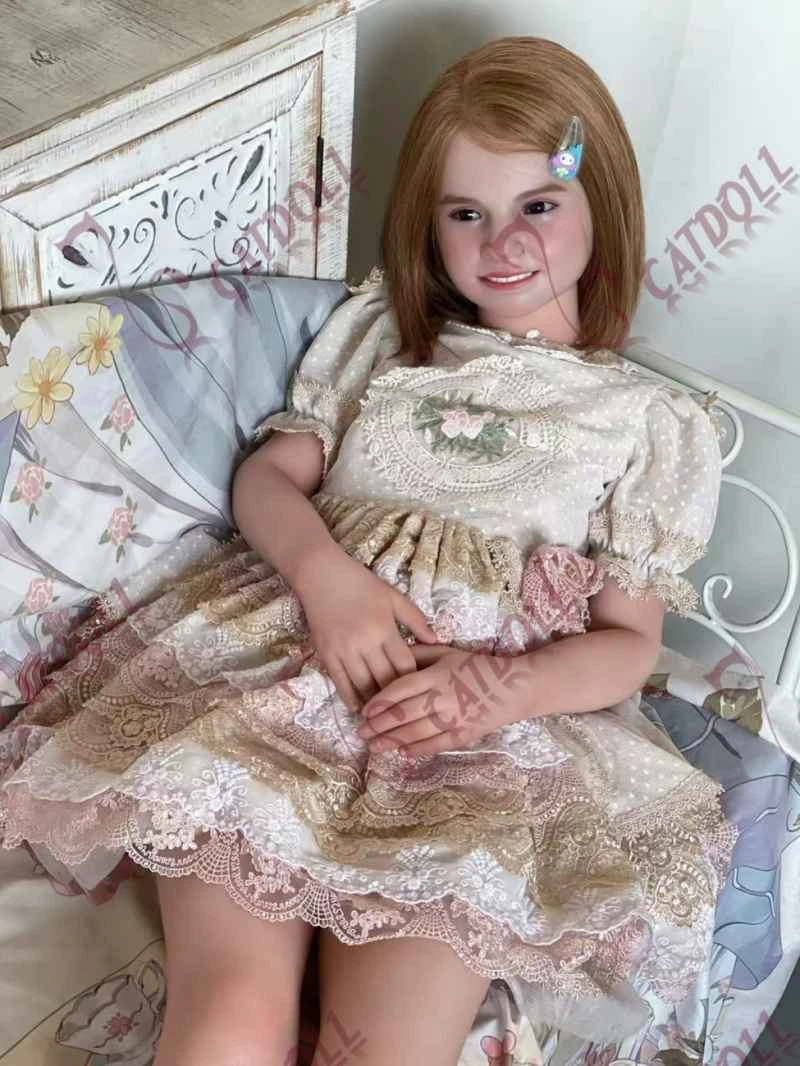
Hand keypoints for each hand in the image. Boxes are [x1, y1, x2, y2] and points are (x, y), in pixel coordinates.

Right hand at [295, 551, 437, 712]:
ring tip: (385, 714)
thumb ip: (415, 619)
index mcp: (384, 629)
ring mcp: (343, 650)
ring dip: (374, 702)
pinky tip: (359, 708)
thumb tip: (436, 640)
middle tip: (406, 709)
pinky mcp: (326, 654)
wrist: (321, 574)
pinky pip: (340, 682)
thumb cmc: (361, 584)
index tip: (421, 692)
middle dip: (396, 697)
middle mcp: (364, 643)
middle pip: (384, 680)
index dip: (413, 682)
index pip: (404, 665)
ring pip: (363, 685)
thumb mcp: (393, 596)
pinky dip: (350, 697)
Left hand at [358, 642, 533, 756]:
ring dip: (391, 741)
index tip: (365, 710)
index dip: (380, 701)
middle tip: (361, 732)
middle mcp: (442, 697)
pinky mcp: (464, 735)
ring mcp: (453, 718)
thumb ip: (419, 654)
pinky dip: (417, 750)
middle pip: (404, 714)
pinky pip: (435, 745)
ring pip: (415, 732)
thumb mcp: (447, 653)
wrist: (513, 687)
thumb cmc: (476, 667)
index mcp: (436, 675)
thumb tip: (390, 655)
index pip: (401, 689)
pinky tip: (402, 752)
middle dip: (379, 725)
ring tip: (374, 746)